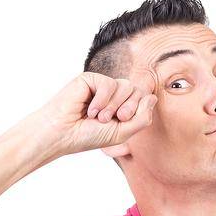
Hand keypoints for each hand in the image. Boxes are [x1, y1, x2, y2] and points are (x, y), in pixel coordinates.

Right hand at [31, 71, 156, 157]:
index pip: (143, 99)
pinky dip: (102, 100)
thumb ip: (141, 118)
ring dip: (114, 106)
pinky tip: (89, 110)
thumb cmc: (88, 136)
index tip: (123, 121)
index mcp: (121, 107)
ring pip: (125, 85)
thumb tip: (153, 96)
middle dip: (128, 108)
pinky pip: (108, 83)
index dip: (139, 109)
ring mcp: (102, 86)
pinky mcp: (90, 78)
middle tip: (112, 120)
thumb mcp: (121, 133)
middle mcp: (113, 95)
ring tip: (99, 118)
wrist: (62, 134)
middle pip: (136, 90)